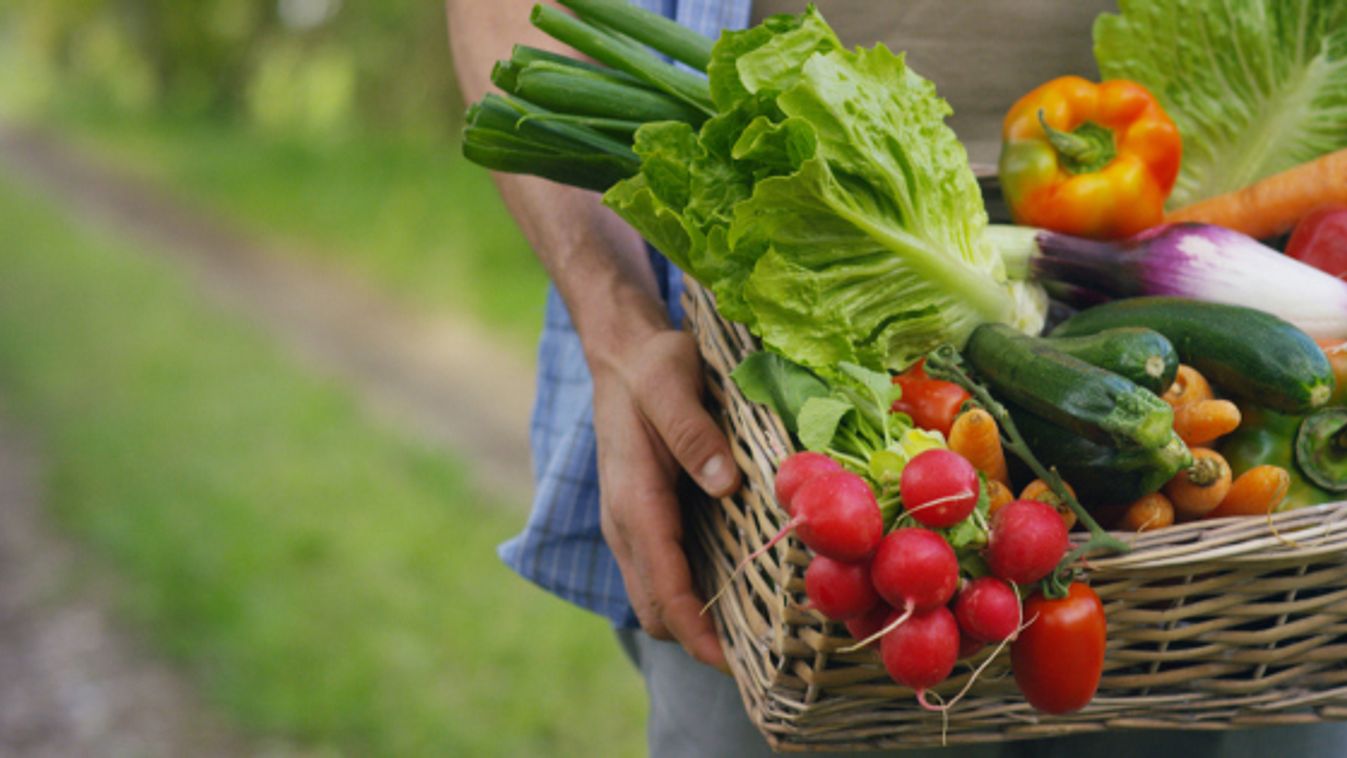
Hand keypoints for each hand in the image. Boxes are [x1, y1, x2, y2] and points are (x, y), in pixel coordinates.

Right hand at [591, 329, 740, 669]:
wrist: (621, 352)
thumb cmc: (652, 366)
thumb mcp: (672, 383)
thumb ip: (693, 432)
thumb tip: (724, 484)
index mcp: (633, 500)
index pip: (663, 588)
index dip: (697, 633)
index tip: (736, 664)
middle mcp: (624, 524)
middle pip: (656, 609)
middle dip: (699, 642)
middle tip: (762, 657)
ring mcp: (630, 525)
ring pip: (656, 597)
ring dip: (695, 623)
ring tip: (755, 636)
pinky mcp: (642, 519)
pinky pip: (662, 574)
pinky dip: (690, 596)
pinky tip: (735, 591)